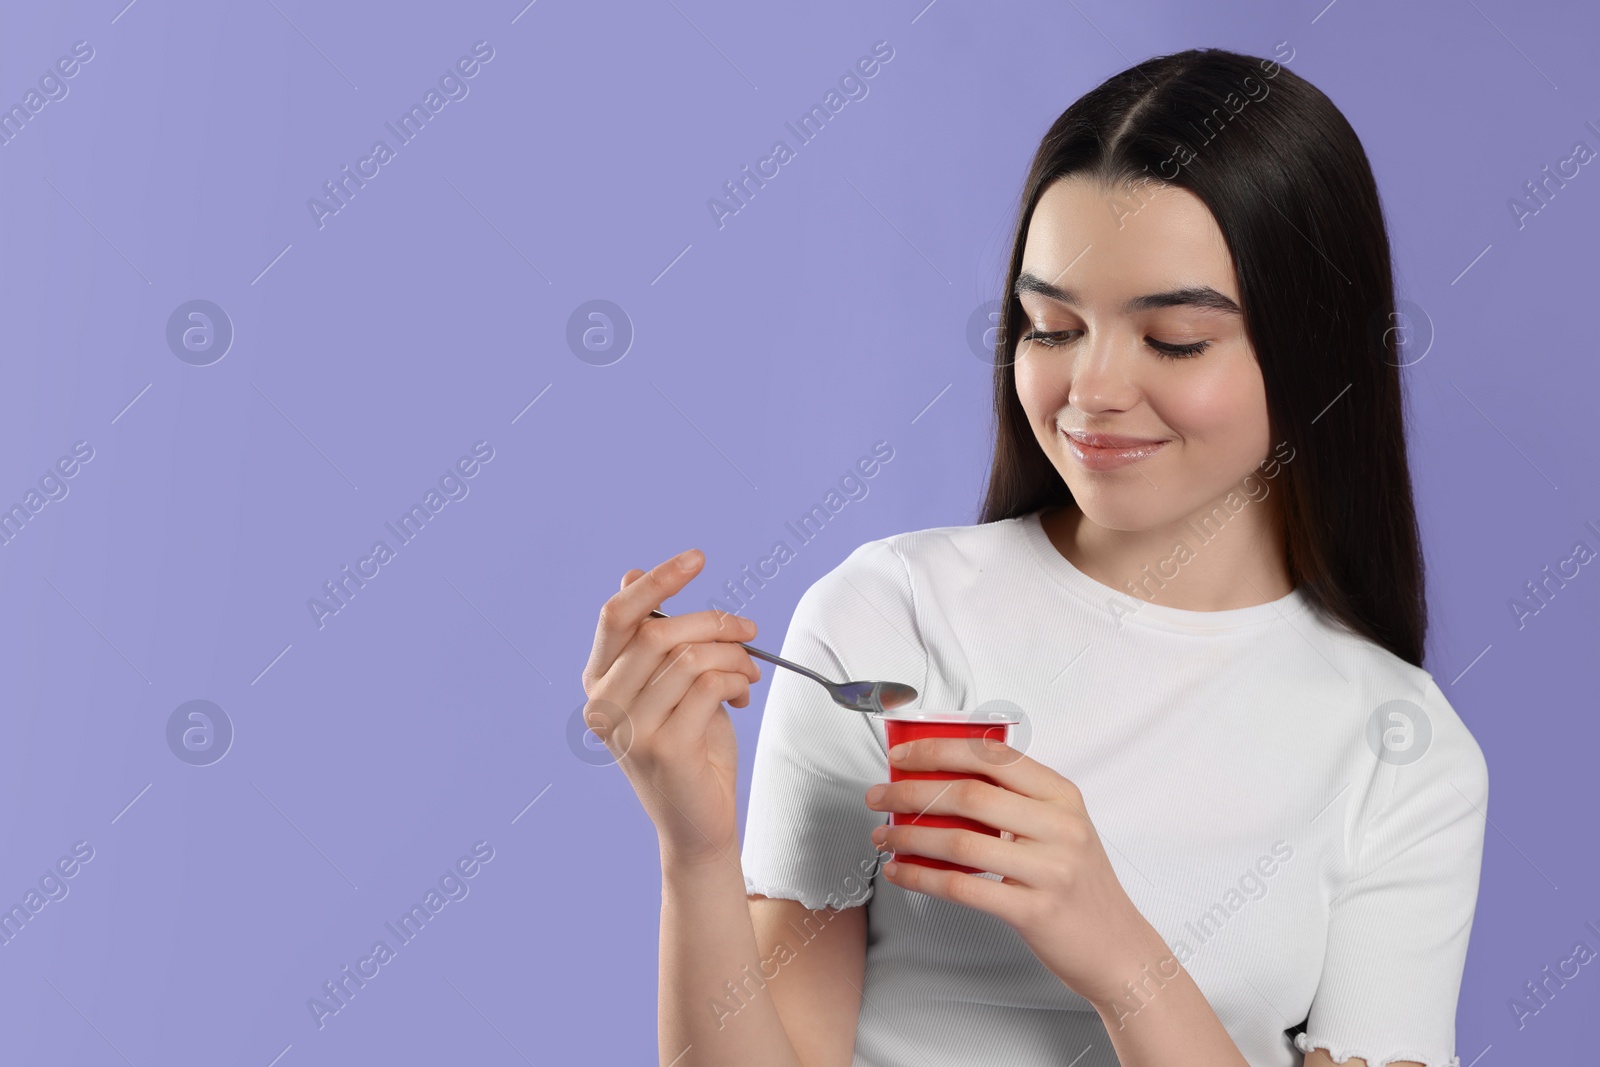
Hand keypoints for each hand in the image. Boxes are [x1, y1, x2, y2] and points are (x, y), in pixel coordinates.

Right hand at [581, 549, 761, 868]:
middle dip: (714, 621)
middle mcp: (604, 704)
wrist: (697, 823)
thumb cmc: (688, 748)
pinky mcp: (665, 748)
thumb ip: (651, 637)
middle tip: (747, 631)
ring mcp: (631, 729)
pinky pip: (709, 685)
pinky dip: (737, 679)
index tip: (697, 559)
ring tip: (747, 672)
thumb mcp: (668, 684)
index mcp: (598, 681)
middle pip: (660, 630)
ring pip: (690, 655)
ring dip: (733, 655)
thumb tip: (631, 574)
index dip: (658, 580)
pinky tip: (743, 693)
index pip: (617, 614)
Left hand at [863, 737, 1166, 1007]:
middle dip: (911, 791)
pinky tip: (901, 871)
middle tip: (878, 795)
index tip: (903, 755)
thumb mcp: (1060, 828)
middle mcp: (1060, 826)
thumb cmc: (1078, 883)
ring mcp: (1051, 870)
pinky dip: (922, 876)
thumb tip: (940, 779)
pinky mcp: (1035, 911)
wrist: (1117, 947)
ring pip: (961, 841)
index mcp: (1062, 795)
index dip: (940, 750)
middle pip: (970, 795)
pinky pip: (964, 888)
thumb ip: (1015, 802)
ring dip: (909, 835)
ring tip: (882, 835)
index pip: (992, 757)